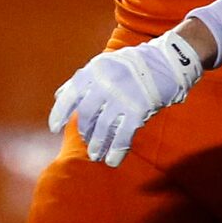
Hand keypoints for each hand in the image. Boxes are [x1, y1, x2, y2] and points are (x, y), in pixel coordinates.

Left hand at [50, 32, 203, 166]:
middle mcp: (105, 83)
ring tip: (96, 155)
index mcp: (94, 71)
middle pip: (86, 115)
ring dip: (97, 145)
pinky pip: (123, 136)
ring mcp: (122, 97)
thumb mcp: (104, 64)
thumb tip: (59, 96)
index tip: (54, 128)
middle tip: (86, 141)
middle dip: (84, 132)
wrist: (167, 62)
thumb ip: (81, 80)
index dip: (60, 113)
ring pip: (103, 128)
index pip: (70, 94)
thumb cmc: (133, 64)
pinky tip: (112, 161)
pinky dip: (116, 151)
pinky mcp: (138, 110)